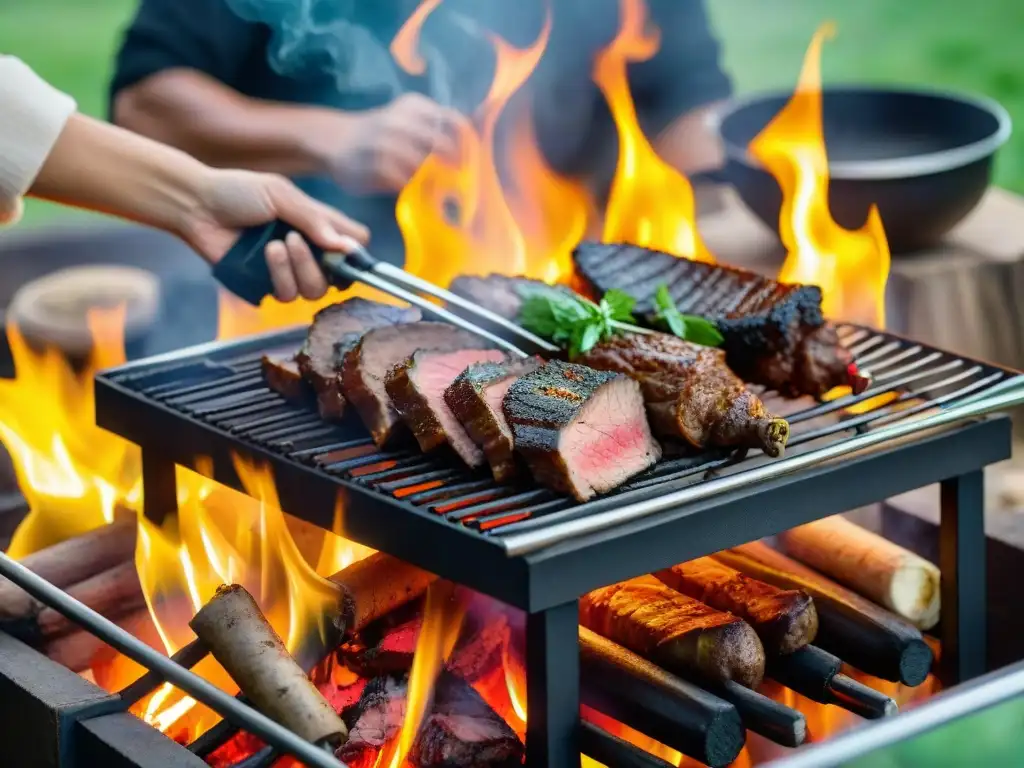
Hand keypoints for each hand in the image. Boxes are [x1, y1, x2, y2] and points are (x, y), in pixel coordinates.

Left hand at [181, 169, 368, 301]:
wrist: (197, 206)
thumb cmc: (238, 192)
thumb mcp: (281, 195)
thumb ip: (315, 219)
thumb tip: (346, 247)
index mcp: (317, 225)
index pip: (354, 243)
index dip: (355, 251)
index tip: (344, 249)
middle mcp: (308, 251)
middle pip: (339, 276)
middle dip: (322, 262)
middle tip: (298, 239)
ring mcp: (288, 270)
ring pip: (314, 290)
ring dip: (299, 268)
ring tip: (277, 244)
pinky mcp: (265, 285)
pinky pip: (286, 295)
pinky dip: (279, 276)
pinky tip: (265, 254)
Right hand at [315, 93, 462, 193]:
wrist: (336, 141)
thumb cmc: (381, 133)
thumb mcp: (407, 118)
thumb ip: (435, 127)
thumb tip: (472, 148)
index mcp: (414, 106)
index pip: (453, 122)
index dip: (466, 143)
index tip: (470, 158)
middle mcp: (399, 120)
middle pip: (442, 145)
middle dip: (453, 163)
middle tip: (456, 177)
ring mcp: (385, 143)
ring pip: (423, 165)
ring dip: (430, 178)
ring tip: (433, 184)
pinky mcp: (375, 167)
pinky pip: (404, 181)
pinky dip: (411, 186)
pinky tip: (411, 188)